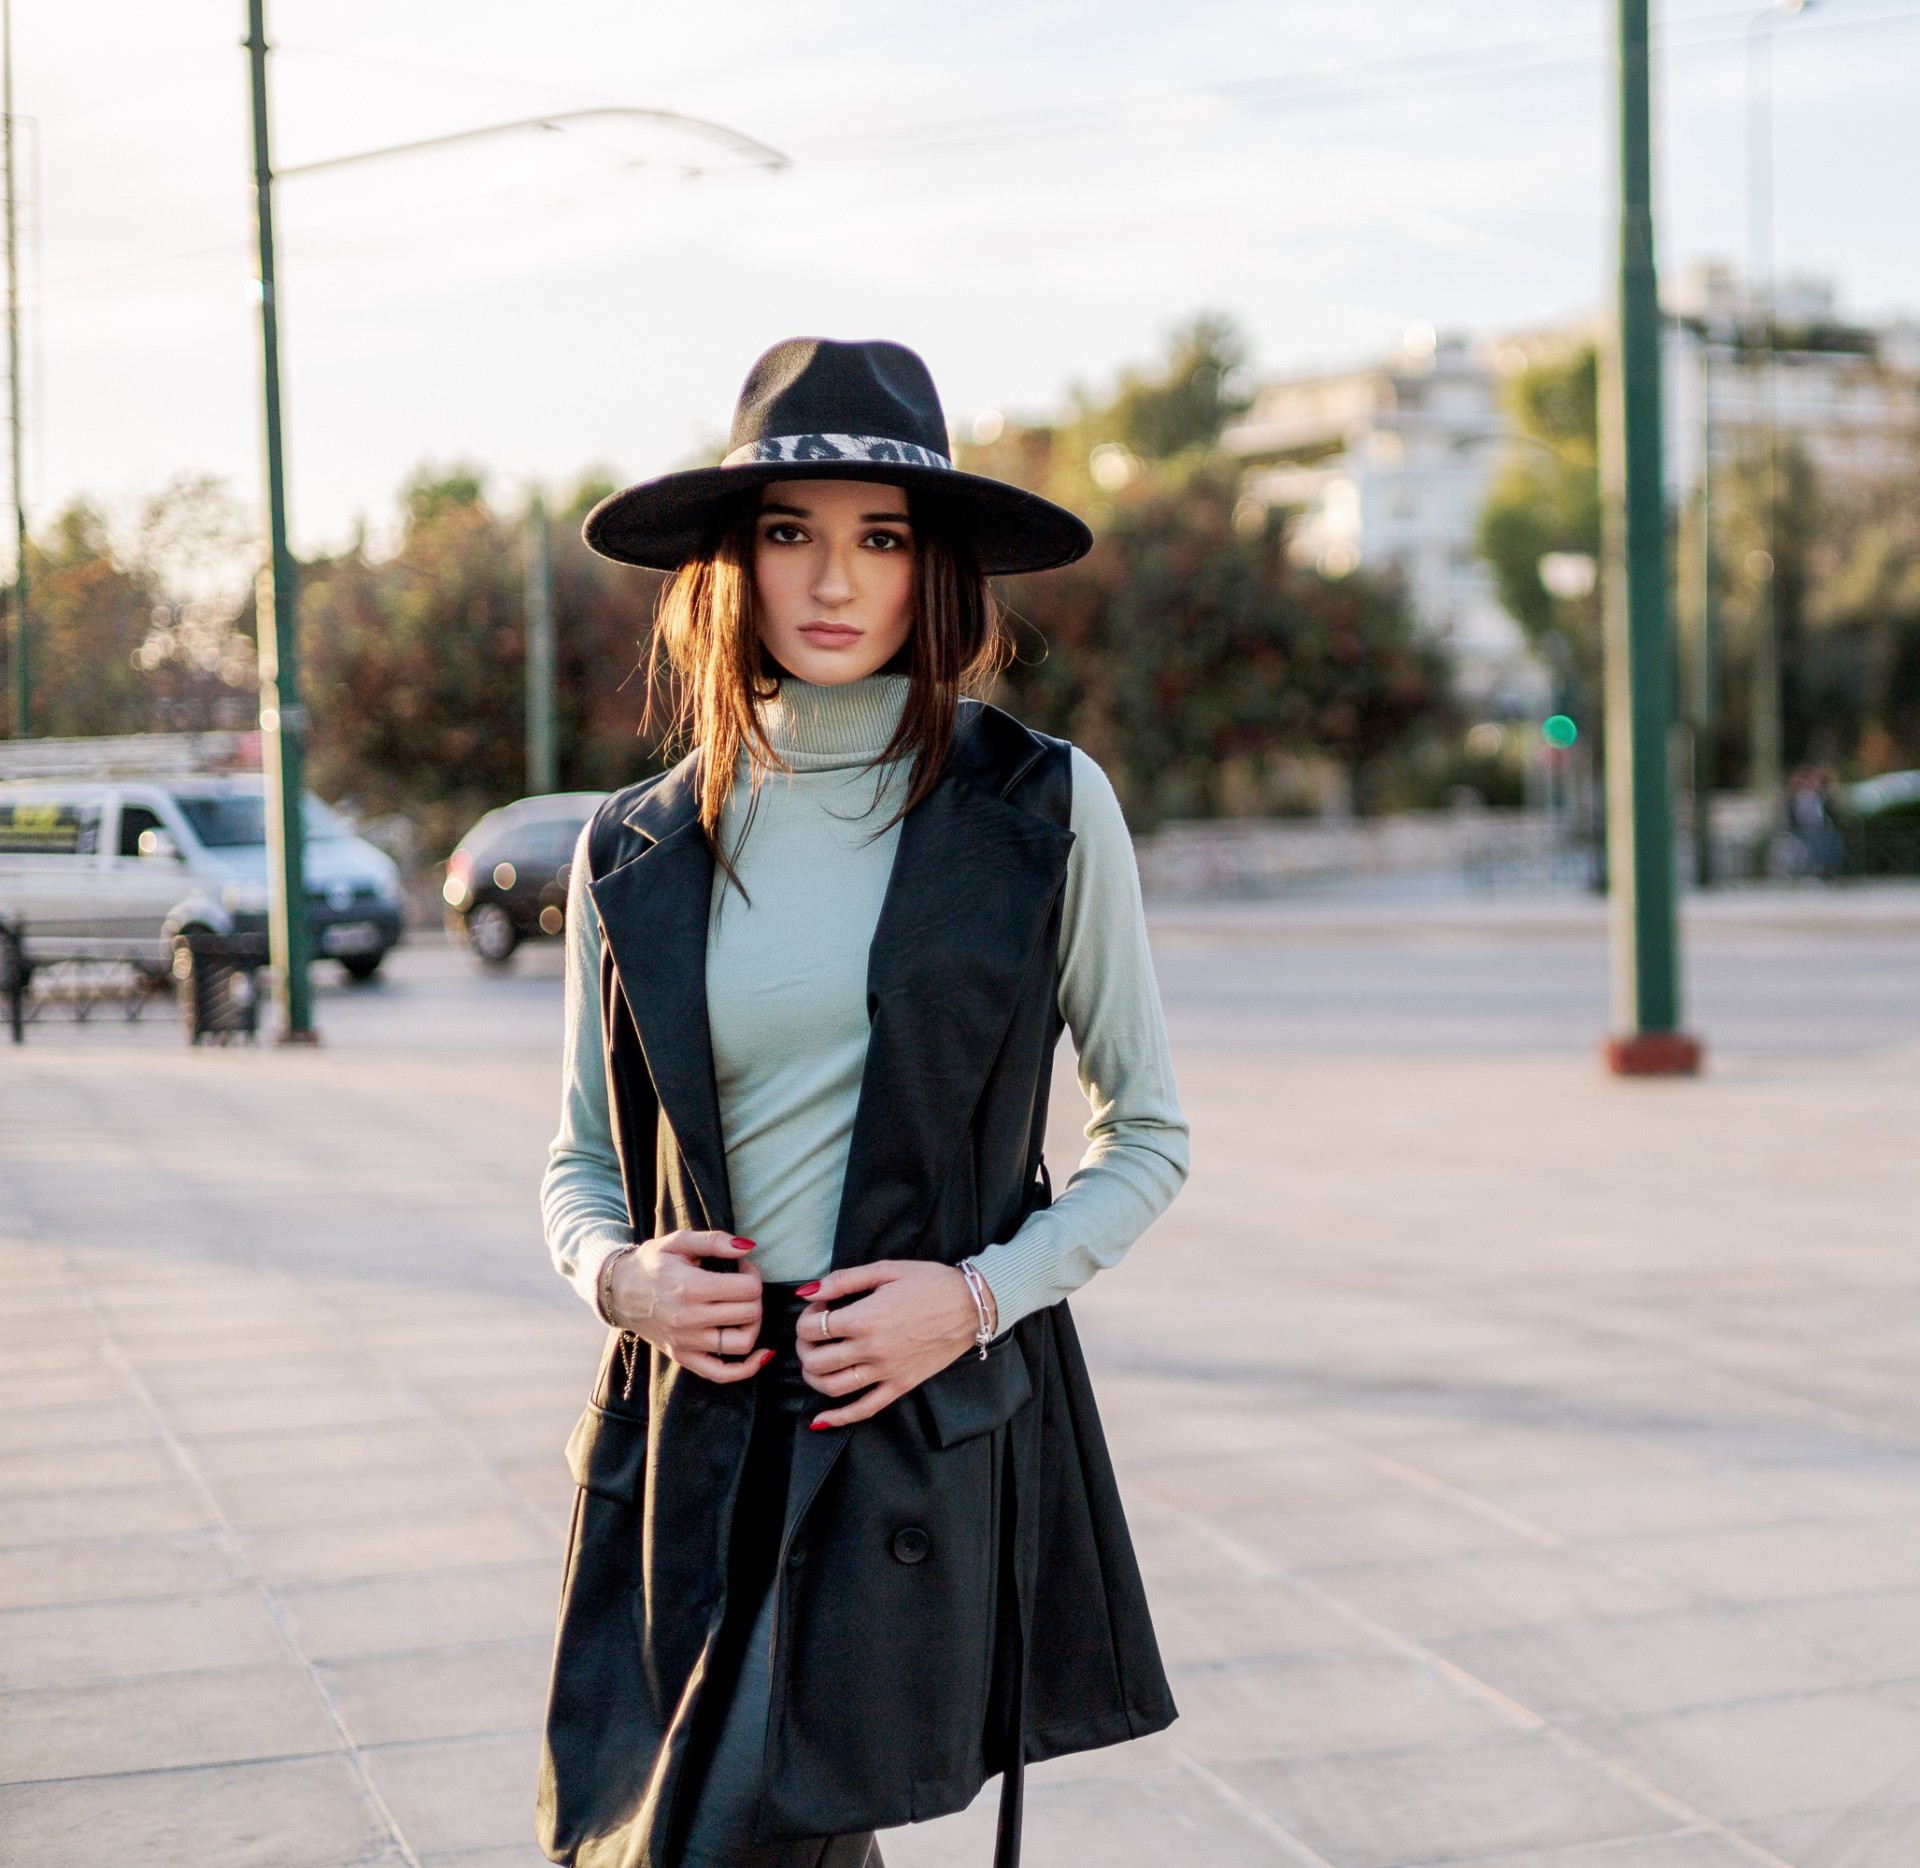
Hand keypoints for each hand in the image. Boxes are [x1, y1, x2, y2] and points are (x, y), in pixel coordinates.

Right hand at [607, 1231, 769, 1384]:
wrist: (617, 1291)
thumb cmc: (650, 1263)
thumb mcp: (678, 1241)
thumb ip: (715, 1241)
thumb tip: (749, 1247)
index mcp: (691, 1287)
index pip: (748, 1289)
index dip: (752, 1275)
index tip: (741, 1268)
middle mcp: (690, 1318)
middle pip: (750, 1313)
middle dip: (755, 1295)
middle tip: (741, 1285)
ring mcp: (687, 1342)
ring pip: (743, 1343)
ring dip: (754, 1324)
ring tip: (743, 1309)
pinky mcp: (683, 1357)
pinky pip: (722, 1374)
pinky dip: (747, 1368)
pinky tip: (762, 1355)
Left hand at [795, 1260, 984, 1428]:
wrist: (970, 1305)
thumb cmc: (929, 1282)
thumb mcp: (885, 1269)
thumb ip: (842, 1280)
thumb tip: (806, 1292)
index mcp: (864, 1318)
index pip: (812, 1328)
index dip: (806, 1317)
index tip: (819, 1308)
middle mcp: (871, 1349)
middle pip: (815, 1360)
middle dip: (804, 1347)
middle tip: (813, 1334)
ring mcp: (886, 1371)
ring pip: (832, 1387)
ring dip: (813, 1377)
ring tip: (816, 1361)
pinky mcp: (900, 1386)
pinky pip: (864, 1409)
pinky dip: (838, 1417)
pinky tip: (822, 1418)